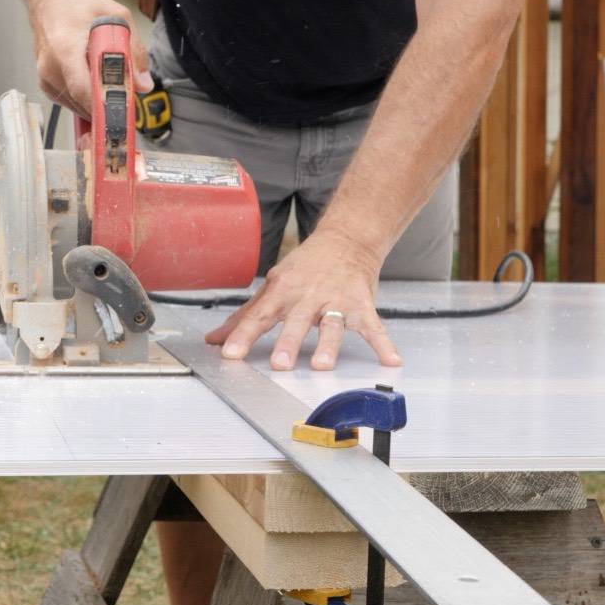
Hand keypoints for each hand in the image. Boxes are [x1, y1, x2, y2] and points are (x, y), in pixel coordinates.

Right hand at [29, 0, 152, 116]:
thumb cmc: (79, 5)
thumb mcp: (117, 17)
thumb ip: (134, 51)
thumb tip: (142, 84)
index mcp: (65, 47)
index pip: (84, 89)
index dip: (106, 104)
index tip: (123, 111)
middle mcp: (50, 66)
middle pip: (83, 102)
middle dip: (108, 104)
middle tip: (126, 97)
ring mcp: (45, 77)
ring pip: (78, 106)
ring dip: (97, 101)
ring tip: (108, 81)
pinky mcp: (46, 84)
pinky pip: (70, 102)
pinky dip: (85, 97)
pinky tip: (93, 81)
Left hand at [204, 229, 402, 370]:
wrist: (346, 238)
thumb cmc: (305, 266)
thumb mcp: (272, 286)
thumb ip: (245, 316)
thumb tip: (214, 339)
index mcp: (282, 291)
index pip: (259, 316)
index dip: (243, 335)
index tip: (229, 354)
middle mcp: (308, 296)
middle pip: (296, 322)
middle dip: (288, 343)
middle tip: (279, 364)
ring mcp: (336, 300)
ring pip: (332, 325)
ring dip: (329, 345)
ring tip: (323, 365)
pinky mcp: (362, 305)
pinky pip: (374, 326)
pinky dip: (383, 343)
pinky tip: (391, 361)